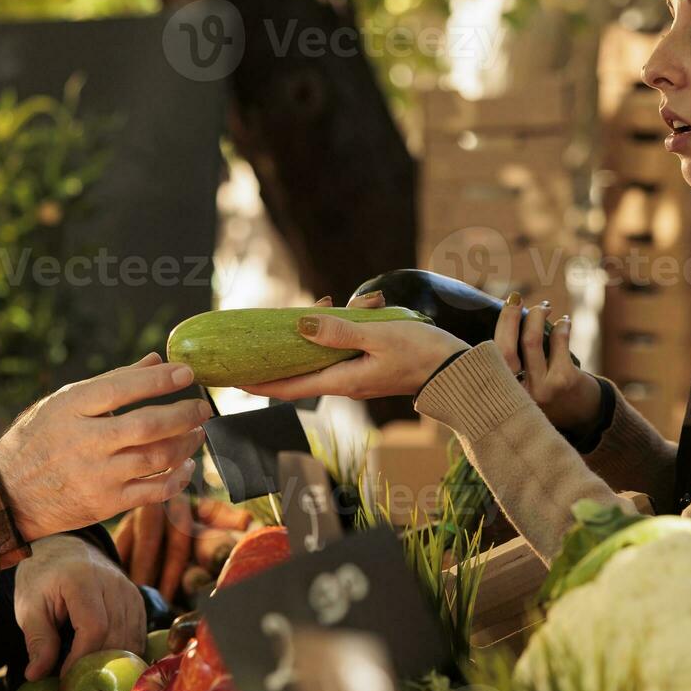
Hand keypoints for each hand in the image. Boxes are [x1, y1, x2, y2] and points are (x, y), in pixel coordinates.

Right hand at [0, 353, 210, 541]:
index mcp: (71, 408)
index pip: (122, 388)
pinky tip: (185, 466)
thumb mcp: (65, 401)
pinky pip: (153, 491)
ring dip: (186, 444)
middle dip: (183, 414)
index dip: (158, 380)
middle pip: (146, 425)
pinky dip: (177, 478)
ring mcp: (96, 476)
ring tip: (196, 433)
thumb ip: (113, 381)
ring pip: (156, 458)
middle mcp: (84, 442)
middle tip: (203, 407)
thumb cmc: (41, 438)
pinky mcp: (105, 504)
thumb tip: (156, 359)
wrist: (10, 493)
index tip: (187, 373)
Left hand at [15, 534, 145, 680]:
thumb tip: (36, 675)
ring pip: (131, 639)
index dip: (82, 658)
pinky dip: (124, 654)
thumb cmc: (43, 578)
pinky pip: (138, 635)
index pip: (94, 627)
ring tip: (90, 676)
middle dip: (97, 666)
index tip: (65, 678)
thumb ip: (37, 640)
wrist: (63, 549)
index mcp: (82, 580)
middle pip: (116, 636)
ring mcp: (129, 590)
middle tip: (78, 684)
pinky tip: (106, 664)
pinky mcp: (137, 600)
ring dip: (112, 663)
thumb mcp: (29, 606)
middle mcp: (112, 583)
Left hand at [240, 291, 468, 400]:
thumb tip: (301, 324)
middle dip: (282, 350)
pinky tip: (347, 307)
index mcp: (343, 380)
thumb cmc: (422, 353)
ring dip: (314, 333)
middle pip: (301, 370)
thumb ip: (339, 331)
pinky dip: (337, 330)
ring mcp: (358, 376)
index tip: (234, 380)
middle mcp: (346, 383)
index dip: (260, 384)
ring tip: (322, 303)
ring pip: (322, 355)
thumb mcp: (379, 336)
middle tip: (264, 331)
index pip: (290, 387)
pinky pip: (342, 350)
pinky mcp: (370, 367)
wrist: (457, 370)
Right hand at [495, 293, 602, 433]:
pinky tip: (565, 321)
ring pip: (530, 341)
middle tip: (516, 298)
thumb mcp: (521, 390)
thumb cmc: (549, 397)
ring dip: (537, 316)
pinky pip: (558, 342)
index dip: (496, 329)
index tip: (504, 306)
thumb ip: (508, 367)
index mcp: (503, 395)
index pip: (491, 357)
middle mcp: (517, 394)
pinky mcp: (564, 381)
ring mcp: (541, 389)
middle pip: (506, 347)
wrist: (584, 419)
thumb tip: (505, 322)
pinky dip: (562, 327)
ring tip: (544, 307)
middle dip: (510, 317)